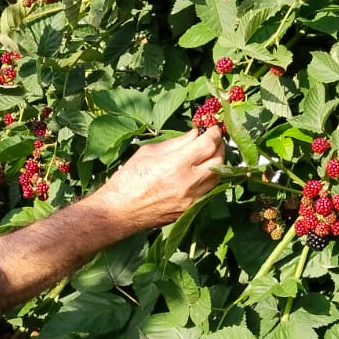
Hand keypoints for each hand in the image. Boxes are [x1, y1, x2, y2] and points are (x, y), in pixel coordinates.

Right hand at [92, 126, 225, 231]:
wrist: (119, 211)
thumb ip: (176, 142)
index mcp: (176, 164)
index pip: (208, 144)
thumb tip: (194, 134)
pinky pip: (209, 190)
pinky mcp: (189, 209)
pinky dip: (209, 178)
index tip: (212, 127)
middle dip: (219, 146)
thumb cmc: (128, 179)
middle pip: (218, 160)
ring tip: (209, 154)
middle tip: (213, 138)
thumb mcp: (149, 152)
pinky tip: (202, 171)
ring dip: (217, 163)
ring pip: (217, 177)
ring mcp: (191, 199)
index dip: (214, 133)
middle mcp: (188, 182)